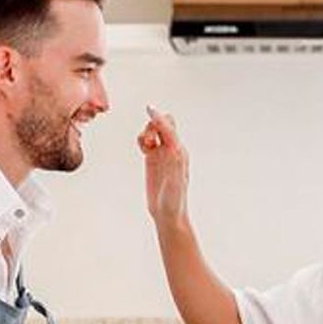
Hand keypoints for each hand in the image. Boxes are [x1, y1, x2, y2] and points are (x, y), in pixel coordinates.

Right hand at [137, 105, 188, 226]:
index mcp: (180, 153)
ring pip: (154, 131)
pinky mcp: (153, 160)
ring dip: (147, 132)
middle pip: (164, 124)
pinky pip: (147, 142)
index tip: (148, 109)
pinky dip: (142, 140)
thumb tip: (172, 141)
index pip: (169, 129)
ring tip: (145, 146)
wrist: (167, 214)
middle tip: (149, 141)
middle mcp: (173, 151)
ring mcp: (162, 154)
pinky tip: (142, 148)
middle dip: (154, 125)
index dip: (159, 118)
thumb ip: (174, 160)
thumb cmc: (174, 201)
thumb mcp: (175, 181)